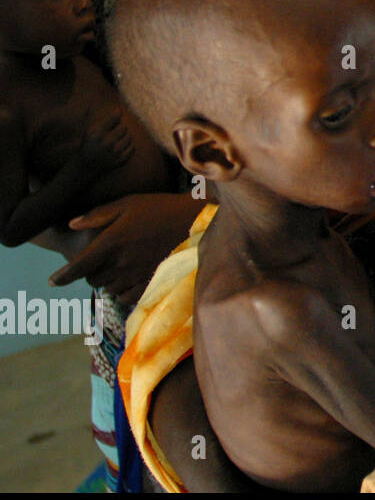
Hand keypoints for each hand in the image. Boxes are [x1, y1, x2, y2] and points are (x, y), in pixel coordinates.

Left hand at [50, 193, 205, 306]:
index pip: (78, 266)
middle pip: (92, 280)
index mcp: (112, 241)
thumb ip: (98, 215)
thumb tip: (71, 224)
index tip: (52, 282)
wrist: (197, 221)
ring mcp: (138, 274)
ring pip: (108, 289)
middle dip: (89, 274)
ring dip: (106, 282)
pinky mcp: (152, 282)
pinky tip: (127, 280)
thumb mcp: (128, 203)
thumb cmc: (161, 208)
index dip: (61, 277)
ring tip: (113, 270)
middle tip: (96, 263)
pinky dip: (121, 292)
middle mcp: (122, 262)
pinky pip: (127, 297)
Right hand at [78, 107, 133, 173]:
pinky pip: (132, 148)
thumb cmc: (89, 145)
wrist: (86, 166)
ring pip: (129, 137)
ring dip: (125, 137)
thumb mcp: (89, 131)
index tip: (118, 111)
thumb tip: (110, 108)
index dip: (117, 113)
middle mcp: (106, 143)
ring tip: (117, 140)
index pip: (114, 118)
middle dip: (120, 128)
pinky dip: (128, 146)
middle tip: (114, 132)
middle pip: (124, 127)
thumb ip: (99, 120)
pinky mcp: (120, 161)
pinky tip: (120, 147)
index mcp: (96, 133)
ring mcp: (114, 153)